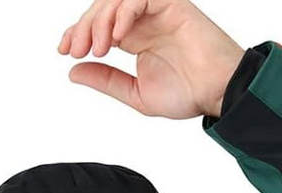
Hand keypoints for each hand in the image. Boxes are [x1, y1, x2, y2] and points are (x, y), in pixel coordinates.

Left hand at [56, 0, 244, 118]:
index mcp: (136, 38)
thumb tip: (73, 72)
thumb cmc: (188, 94)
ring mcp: (157, 9)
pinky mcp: (171, 3)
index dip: (77, 32)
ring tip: (97, 47)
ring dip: (100, 20)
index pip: (99, 25)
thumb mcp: (136, 93)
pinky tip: (117, 34)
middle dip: (83, 27)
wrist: (217, 92)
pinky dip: (123, 11)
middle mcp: (143, 20)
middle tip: (75, 49)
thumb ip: (106, 81)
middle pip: (102, 9)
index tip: (64, 50)